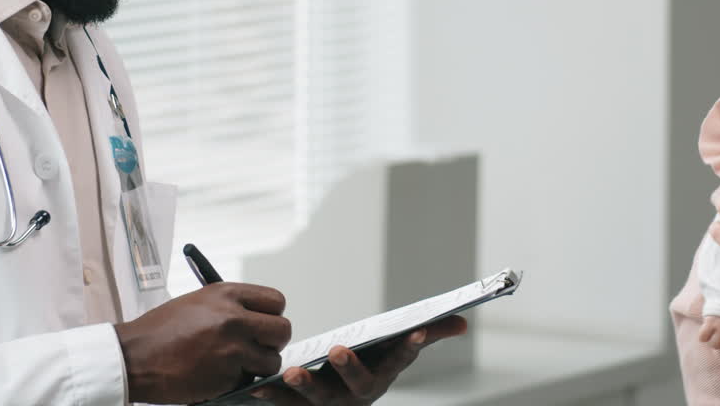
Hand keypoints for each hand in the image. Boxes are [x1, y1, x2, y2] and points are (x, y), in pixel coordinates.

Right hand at [113, 282, 290, 404]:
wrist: (134, 357)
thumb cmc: (160, 331)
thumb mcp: (199, 302)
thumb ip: (231, 306)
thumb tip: (257, 316)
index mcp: (227, 294)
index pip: (276, 300)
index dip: (273, 315)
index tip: (266, 323)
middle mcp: (234, 318)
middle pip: (282, 330)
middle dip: (274, 342)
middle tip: (260, 347)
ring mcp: (232, 349)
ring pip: (271, 360)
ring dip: (258, 366)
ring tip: (235, 364)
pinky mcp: (227, 376)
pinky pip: (250, 380)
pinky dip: (239, 381)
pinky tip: (218, 374)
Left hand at [252, 315, 467, 404]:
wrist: (330, 402)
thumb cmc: (366, 366)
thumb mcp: (393, 351)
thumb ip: (427, 336)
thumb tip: (462, 322)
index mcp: (384, 375)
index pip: (402, 360)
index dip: (410, 347)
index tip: (416, 331)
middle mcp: (359, 394)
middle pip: (359, 386)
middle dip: (350, 370)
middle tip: (339, 350)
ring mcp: (330, 404)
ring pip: (319, 399)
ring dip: (305, 387)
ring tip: (290, 372)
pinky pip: (286, 404)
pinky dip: (272, 395)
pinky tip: (257, 385)